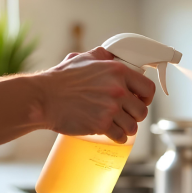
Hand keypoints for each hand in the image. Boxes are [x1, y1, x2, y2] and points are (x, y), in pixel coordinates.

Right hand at [34, 47, 155, 143]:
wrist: (43, 98)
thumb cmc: (60, 79)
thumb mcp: (82, 58)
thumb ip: (101, 55)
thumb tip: (111, 54)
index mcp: (117, 71)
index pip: (148, 88)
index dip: (146, 97)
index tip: (140, 100)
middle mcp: (118, 90)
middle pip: (142, 110)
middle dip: (136, 115)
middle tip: (126, 115)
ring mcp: (110, 108)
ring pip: (133, 126)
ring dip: (127, 128)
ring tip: (118, 125)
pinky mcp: (101, 124)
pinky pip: (121, 136)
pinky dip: (118, 137)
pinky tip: (113, 134)